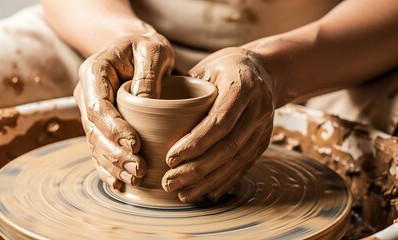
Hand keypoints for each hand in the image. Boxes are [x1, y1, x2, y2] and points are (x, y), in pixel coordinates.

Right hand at [74, 33, 174, 189]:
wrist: (136, 47)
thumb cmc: (146, 47)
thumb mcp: (153, 50)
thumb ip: (148, 75)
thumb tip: (147, 105)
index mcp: (94, 72)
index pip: (98, 106)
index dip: (114, 129)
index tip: (135, 146)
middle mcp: (88, 93)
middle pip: (95, 130)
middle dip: (115, 153)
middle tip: (138, 168)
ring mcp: (92, 109)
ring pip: (96, 143)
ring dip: (112, 164)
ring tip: (134, 178)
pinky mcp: (101, 122)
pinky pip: (99, 147)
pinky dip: (107, 167)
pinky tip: (119, 183)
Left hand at [162, 47, 274, 202]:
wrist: (263, 70)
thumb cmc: (226, 67)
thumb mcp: (206, 67)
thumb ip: (185, 89)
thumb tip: (150, 111)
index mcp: (242, 86)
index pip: (219, 121)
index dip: (195, 143)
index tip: (170, 158)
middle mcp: (258, 110)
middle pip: (228, 147)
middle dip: (197, 169)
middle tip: (169, 182)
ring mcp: (263, 129)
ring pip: (236, 161)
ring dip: (208, 181)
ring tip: (182, 193)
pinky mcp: (262, 143)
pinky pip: (243, 166)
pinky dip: (223, 182)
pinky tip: (205, 194)